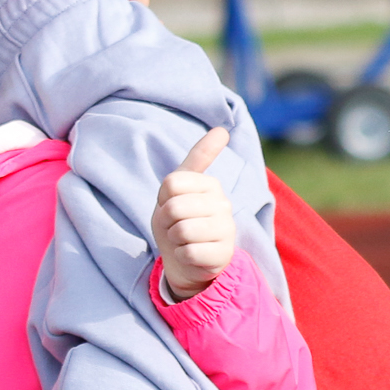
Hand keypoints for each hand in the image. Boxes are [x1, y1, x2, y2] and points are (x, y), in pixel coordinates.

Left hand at [152, 128, 238, 300]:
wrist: (185, 259)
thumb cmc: (177, 221)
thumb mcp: (177, 188)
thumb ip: (198, 158)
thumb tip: (223, 129)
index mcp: (210, 184)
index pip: (171, 183)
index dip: (163, 199)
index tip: (171, 206)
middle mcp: (223, 204)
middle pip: (174, 207)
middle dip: (166, 221)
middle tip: (175, 227)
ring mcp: (226, 229)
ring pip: (181, 230)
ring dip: (173, 239)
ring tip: (184, 240)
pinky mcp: (223, 254)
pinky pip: (188, 251)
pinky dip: (182, 256)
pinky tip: (192, 254)